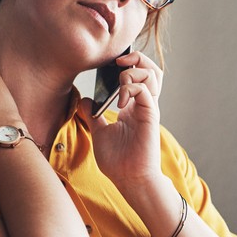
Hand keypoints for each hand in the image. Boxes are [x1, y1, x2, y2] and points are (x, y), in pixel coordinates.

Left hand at [81, 50, 163, 187]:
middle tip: (118, 62)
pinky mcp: (150, 115)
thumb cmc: (118, 161)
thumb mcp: (99, 132)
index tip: (112, 64)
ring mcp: (149, 109)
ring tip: (120, 81)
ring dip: (134, 71)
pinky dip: (131, 88)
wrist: (128, 179)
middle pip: (151, 69)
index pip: (139, 75)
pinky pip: (145, 91)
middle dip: (136, 58)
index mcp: (133, 106)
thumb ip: (93, 115)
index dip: (129, 63)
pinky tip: (120, 101)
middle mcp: (144, 104)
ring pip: (152, 75)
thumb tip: (84, 101)